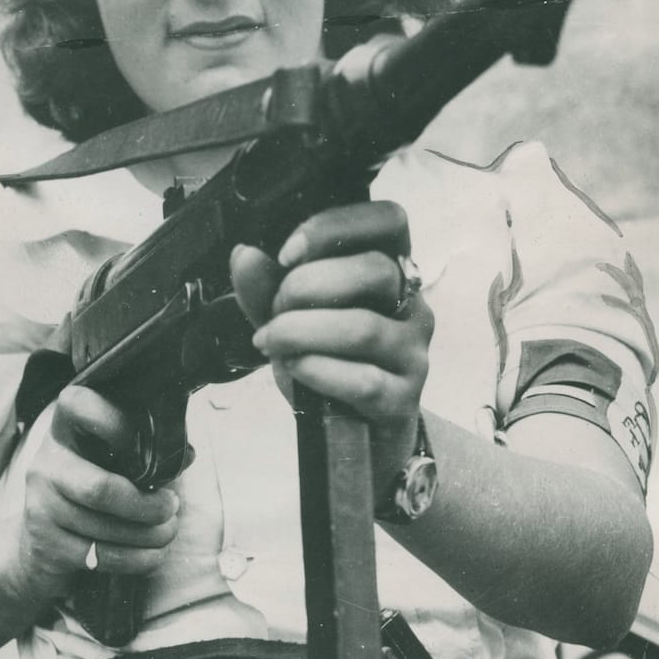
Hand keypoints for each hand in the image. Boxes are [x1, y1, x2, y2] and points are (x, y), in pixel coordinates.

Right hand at [8, 385, 180, 617]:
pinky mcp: (46, 546)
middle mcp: (46, 464)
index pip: (80, 405)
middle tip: (172, 507)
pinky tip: (153, 554)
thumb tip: (184, 455)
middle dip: (148, 505)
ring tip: (168, 531)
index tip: (150, 447)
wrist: (41, 541)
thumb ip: (144, 450)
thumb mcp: (112, 459)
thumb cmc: (92, 487)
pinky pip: (101, 557)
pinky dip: (139, 559)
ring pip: (106, 528)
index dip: (119, 423)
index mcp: (64, 429)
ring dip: (151, 535)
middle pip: (101, 489)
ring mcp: (40, 506)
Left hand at [229, 200, 432, 487]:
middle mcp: (411, 305)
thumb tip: (244, 254)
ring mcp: (413, 353)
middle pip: (374, 271)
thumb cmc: (330, 367)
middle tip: (275, 310)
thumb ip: (266, 288)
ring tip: (273, 342)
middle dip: (307, 286)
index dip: (336, 225)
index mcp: (389, 270)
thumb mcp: (291, 320)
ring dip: (303, 331)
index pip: (389, 220)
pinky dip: (317, 370)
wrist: (356, 437)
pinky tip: (295, 369)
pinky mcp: (405, 398)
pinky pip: (363, 380)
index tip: (287, 252)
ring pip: (363, 327)